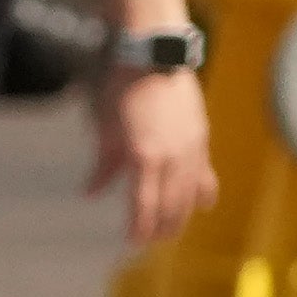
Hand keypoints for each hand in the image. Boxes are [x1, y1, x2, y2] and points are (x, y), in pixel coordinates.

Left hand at [90, 63, 212, 246]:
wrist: (154, 54)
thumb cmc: (122, 89)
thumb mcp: (105, 128)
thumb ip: (103, 165)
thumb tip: (90, 193)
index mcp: (144, 156)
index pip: (144, 205)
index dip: (140, 227)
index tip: (133, 242)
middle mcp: (172, 156)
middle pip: (170, 205)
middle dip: (161, 227)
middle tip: (152, 241)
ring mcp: (191, 147)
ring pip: (190, 193)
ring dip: (181, 214)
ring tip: (172, 229)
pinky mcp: (201, 136)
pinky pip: (205, 172)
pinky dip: (202, 191)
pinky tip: (203, 204)